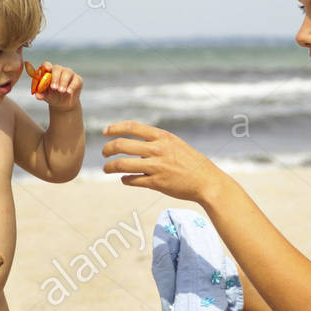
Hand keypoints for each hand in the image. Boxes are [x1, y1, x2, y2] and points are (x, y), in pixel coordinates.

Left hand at [33, 61, 82, 110]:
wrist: (63, 104)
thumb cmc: (52, 96)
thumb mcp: (46, 96)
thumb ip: (41, 95)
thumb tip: (37, 95)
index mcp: (49, 72)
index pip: (47, 65)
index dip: (47, 66)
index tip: (47, 69)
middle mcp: (59, 70)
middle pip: (57, 68)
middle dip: (55, 78)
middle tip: (54, 88)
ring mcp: (69, 74)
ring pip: (67, 73)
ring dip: (63, 82)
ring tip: (61, 91)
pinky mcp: (77, 79)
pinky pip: (76, 80)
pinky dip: (72, 86)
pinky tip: (69, 92)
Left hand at [102, 121, 225, 202]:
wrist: (206, 180)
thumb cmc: (190, 161)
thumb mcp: (174, 143)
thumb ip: (155, 140)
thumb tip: (134, 141)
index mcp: (162, 137)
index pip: (131, 127)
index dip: (114, 128)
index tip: (105, 132)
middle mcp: (158, 150)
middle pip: (122, 145)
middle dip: (107, 149)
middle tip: (104, 153)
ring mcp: (156, 167)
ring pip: (123, 164)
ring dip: (110, 166)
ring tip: (106, 168)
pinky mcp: (157, 183)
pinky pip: (132, 180)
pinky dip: (124, 179)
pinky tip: (124, 179)